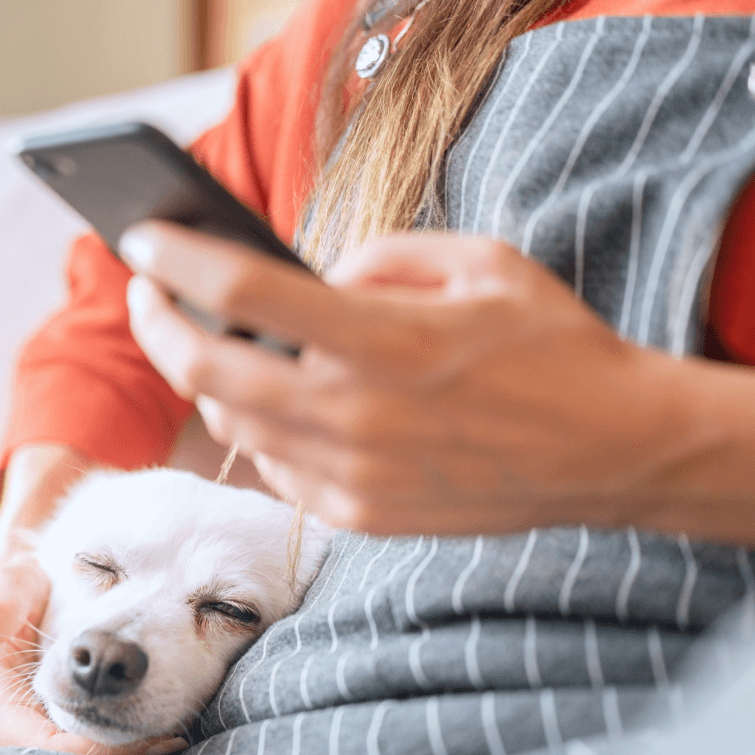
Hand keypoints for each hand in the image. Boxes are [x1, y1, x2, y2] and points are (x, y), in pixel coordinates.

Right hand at [0, 544, 188, 754]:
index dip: (97, 752)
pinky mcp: (47, 733)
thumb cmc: (25, 584)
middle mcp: (2, 729)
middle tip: (168, 741)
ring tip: (168, 740)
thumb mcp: (15, 583)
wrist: (31, 587)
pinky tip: (157, 734)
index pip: (45, 749)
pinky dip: (118, 750)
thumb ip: (0, 601)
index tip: (151, 737)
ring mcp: (24, 735)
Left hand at [121, 223, 694, 536]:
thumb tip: (307, 279)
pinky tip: (280, 402)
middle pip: (209, 372)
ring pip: (234, 424)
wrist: (614, 453)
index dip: (178, 261)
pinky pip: (275, 467)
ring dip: (209, 380)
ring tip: (212, 343)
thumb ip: (380, 258)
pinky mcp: (359, 516)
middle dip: (159, 326)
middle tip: (147, 293)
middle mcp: (357, 415)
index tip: (141, 238)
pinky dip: (262, 429)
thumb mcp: (479, 263)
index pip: (246, 295)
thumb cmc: (553, 346)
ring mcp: (353, 476)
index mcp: (387, 340)